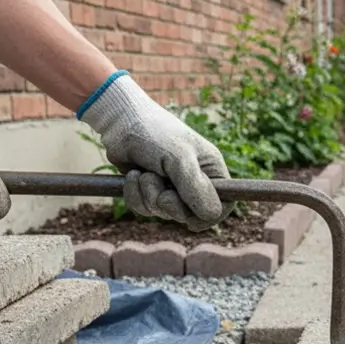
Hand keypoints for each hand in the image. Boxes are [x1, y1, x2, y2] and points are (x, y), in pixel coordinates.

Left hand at [78, 72, 231, 230]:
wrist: (122, 123)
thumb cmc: (156, 134)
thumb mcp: (179, 159)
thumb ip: (196, 187)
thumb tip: (212, 215)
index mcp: (211, 171)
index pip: (223, 205)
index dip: (208, 216)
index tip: (190, 220)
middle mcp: (195, 181)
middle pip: (190, 215)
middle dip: (169, 204)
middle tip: (160, 187)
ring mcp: (172, 188)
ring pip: (164, 213)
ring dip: (148, 195)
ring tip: (143, 173)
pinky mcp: (151, 191)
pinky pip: (144, 208)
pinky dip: (135, 195)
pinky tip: (133, 175)